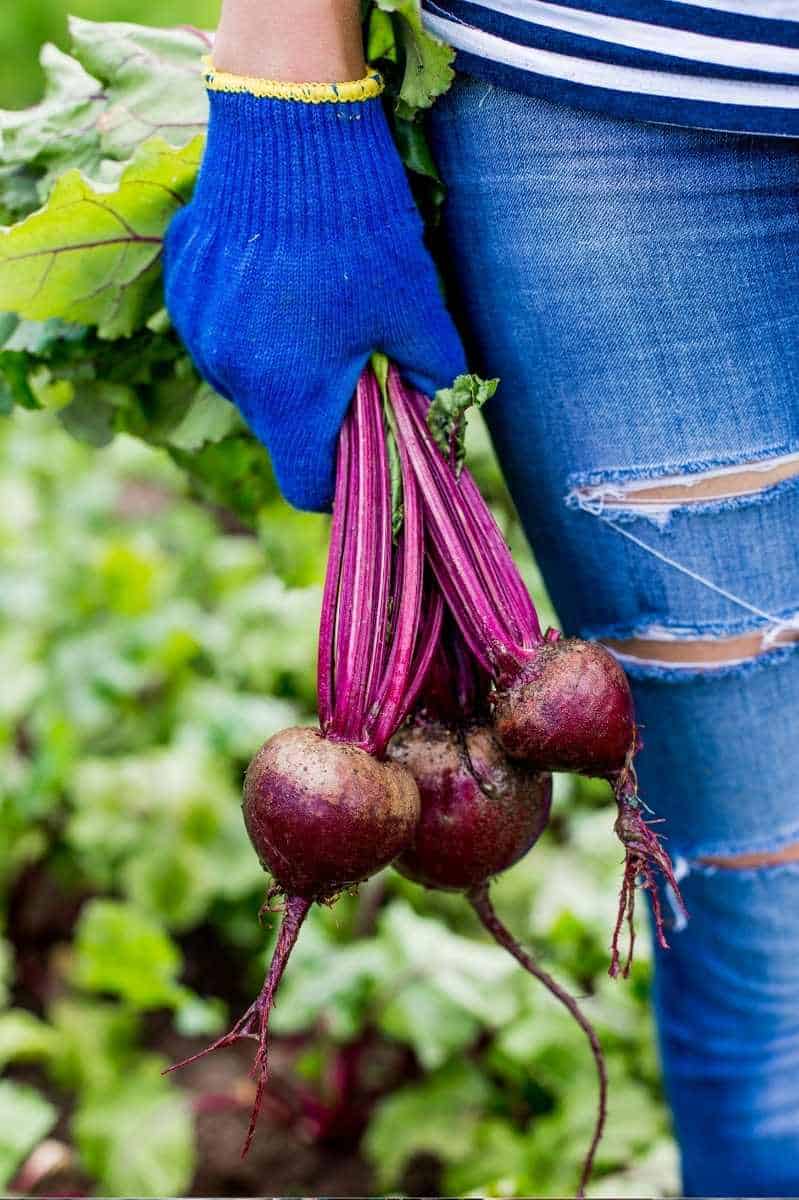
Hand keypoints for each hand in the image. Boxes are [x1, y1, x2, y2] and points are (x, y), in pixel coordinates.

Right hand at [164, 68, 464, 510]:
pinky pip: (220, 335)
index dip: (339, 484)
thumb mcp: (417, 305)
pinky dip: (250, 325)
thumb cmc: (360, 227)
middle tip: (352, 362)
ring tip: (314, 310)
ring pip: (248, 383)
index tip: (363, 455)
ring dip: (281, 367)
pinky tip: (277, 276)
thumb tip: (448, 412)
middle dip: (317, 413)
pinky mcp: (183, 290)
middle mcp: (232, 376)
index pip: (306, 486)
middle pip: (279, 430)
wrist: (289, 125)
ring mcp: (200, 333)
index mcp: (288, 395)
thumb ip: (437, 374)